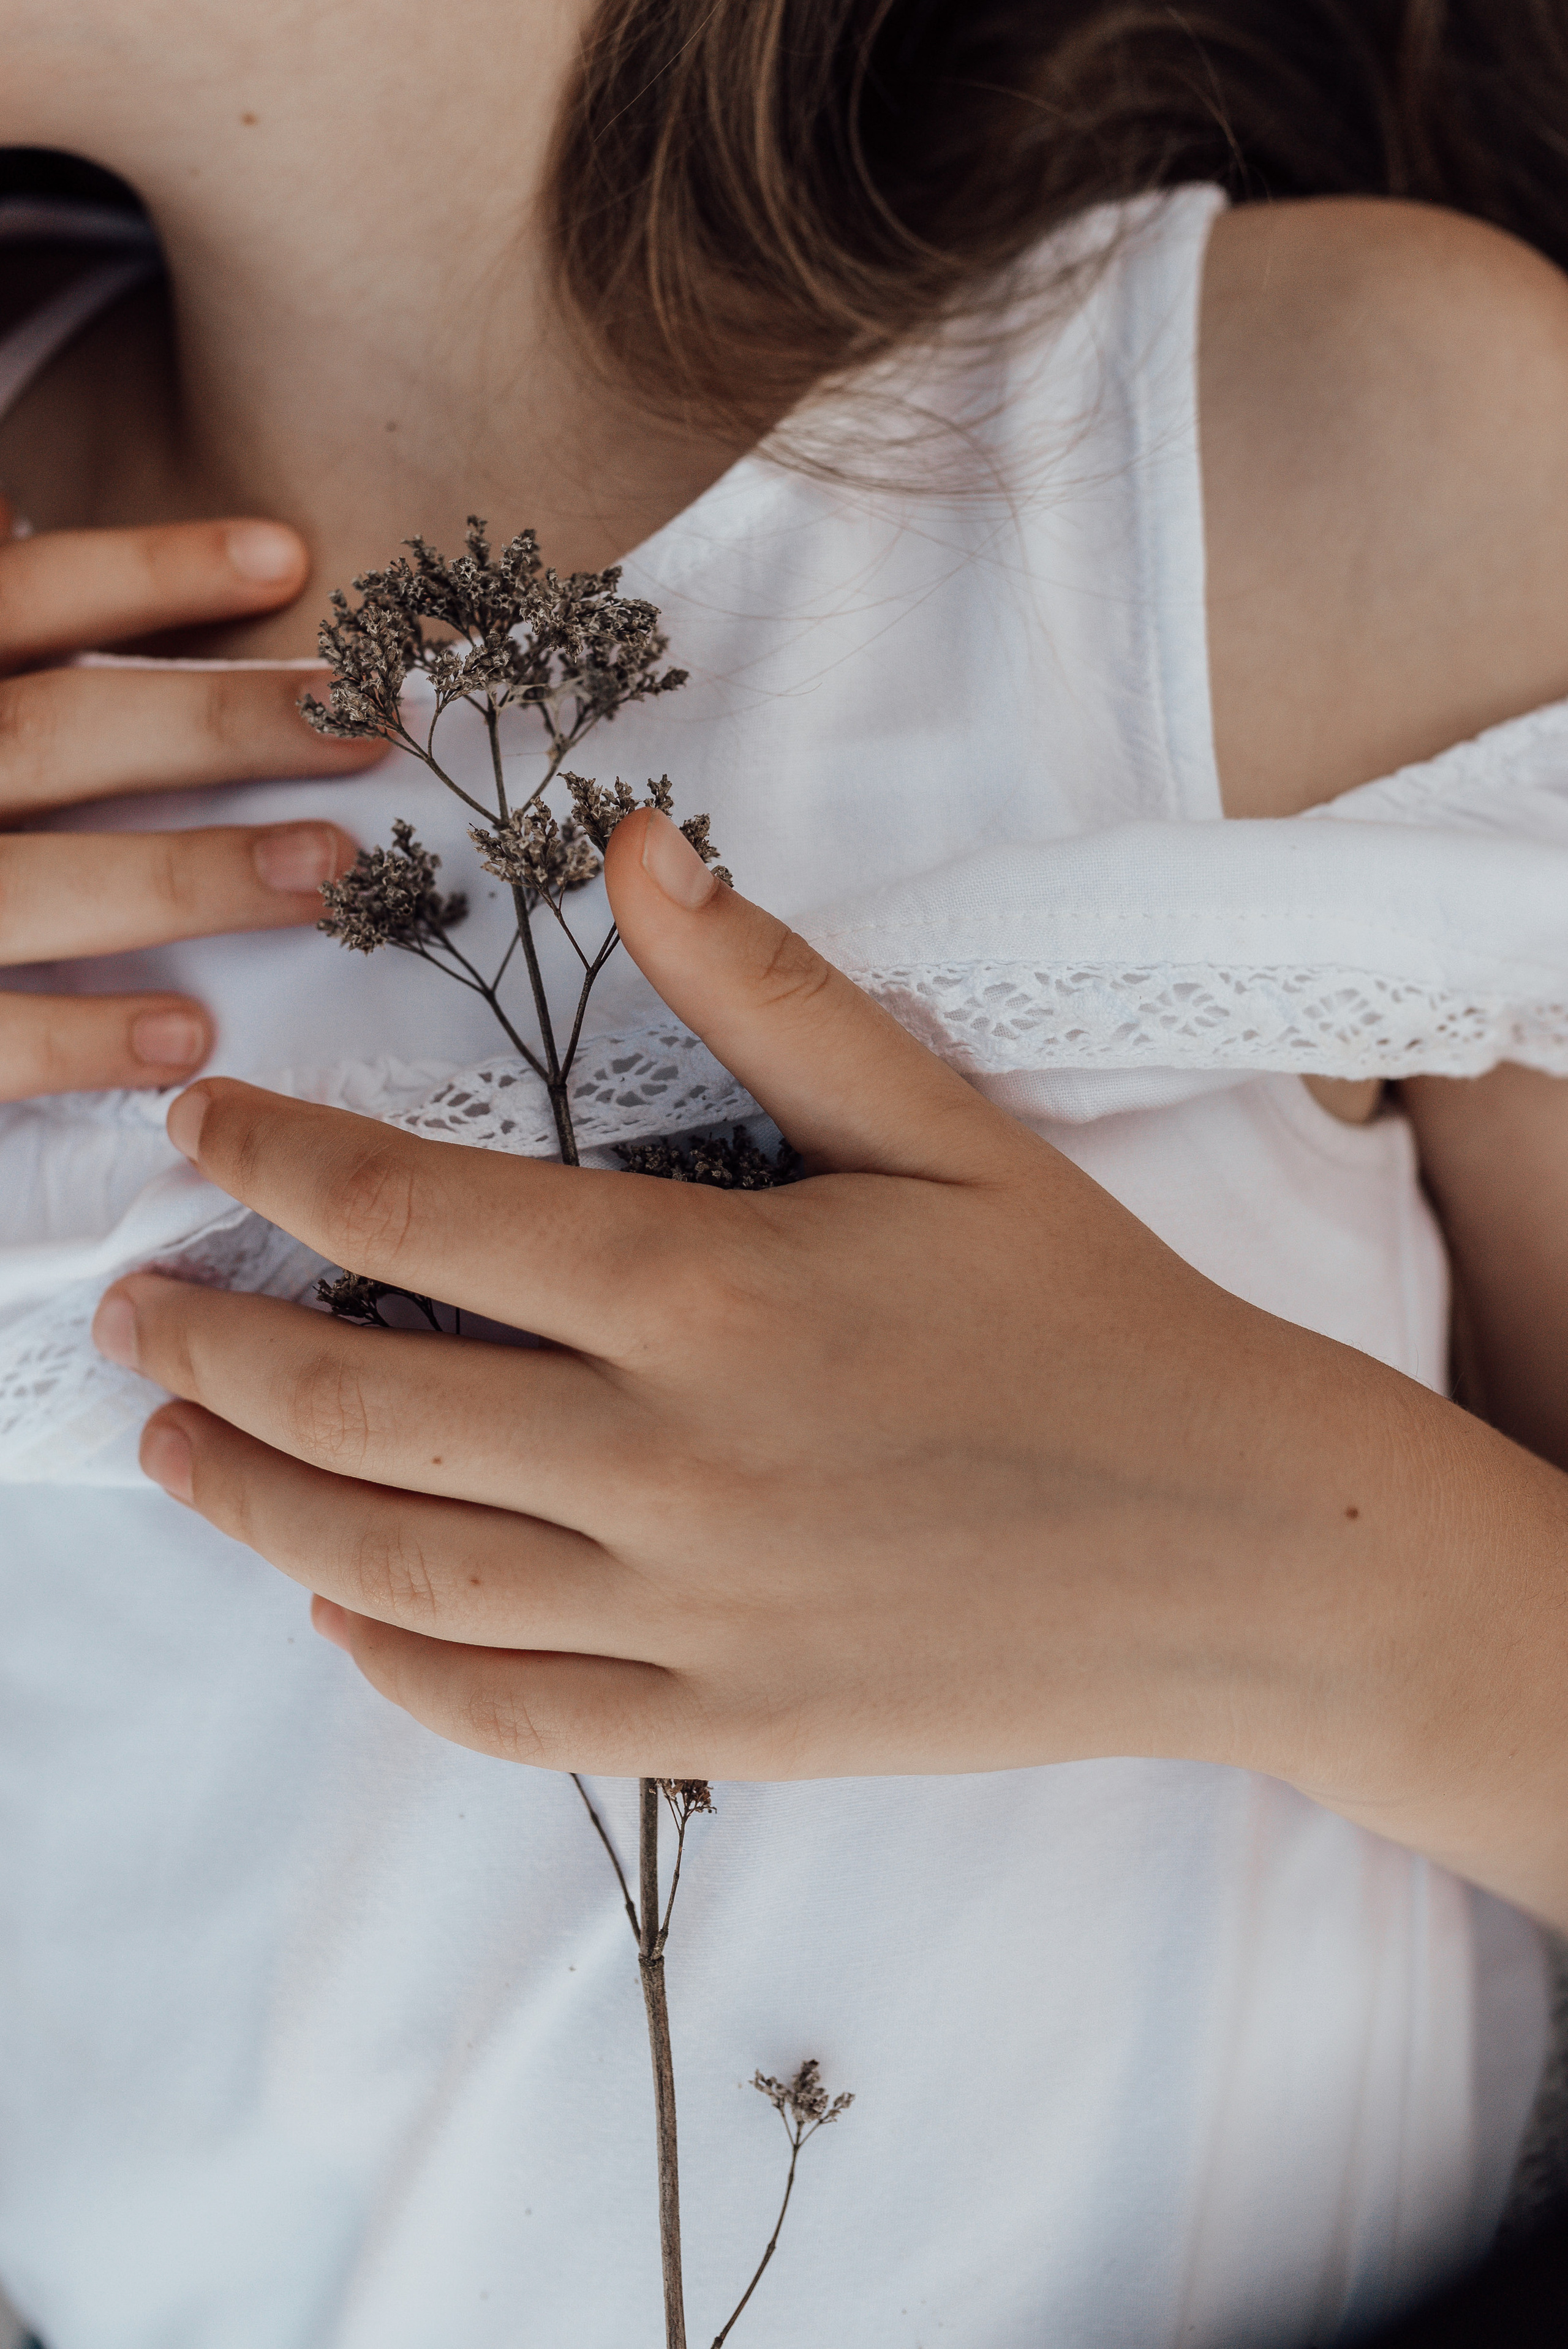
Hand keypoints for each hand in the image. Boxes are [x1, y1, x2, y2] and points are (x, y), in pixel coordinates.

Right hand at [0, 505, 379, 1097]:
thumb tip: (6, 510)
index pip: (22, 596)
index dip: (145, 572)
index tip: (286, 556)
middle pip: (60, 732)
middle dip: (217, 726)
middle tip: (362, 727)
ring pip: (41, 879)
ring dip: (189, 874)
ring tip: (327, 872)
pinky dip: (78, 1034)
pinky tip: (189, 1035)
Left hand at [93, 812, 1567, 1918]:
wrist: (1239, 1548)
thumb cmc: (1095, 1321)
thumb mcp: (944, 1131)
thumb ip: (769, 992)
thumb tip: (638, 845)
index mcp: (711, 1293)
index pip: (417, 1218)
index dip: (278, 1161)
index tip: (204, 1130)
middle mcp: (672, 1463)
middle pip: (363, 1406)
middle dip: (213, 1346)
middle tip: (130, 1308)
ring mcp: (692, 1617)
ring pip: (400, 1570)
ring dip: (255, 1504)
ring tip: (172, 1444)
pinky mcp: (728, 1727)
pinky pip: (506, 1713)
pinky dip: (392, 1666)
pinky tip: (337, 1611)